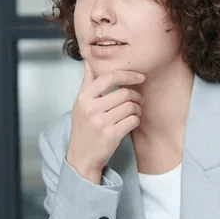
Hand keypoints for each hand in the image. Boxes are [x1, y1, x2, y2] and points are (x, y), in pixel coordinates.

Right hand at [66, 63, 143, 182]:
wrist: (81, 158)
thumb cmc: (83, 128)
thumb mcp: (80, 104)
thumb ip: (87, 82)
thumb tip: (89, 61)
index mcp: (83, 98)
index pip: (108, 78)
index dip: (127, 75)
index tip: (139, 77)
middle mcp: (91, 109)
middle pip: (124, 93)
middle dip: (135, 96)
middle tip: (137, 100)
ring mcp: (101, 123)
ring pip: (131, 106)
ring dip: (137, 109)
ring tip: (133, 112)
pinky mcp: (111, 135)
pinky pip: (133, 120)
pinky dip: (136, 120)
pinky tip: (131, 122)